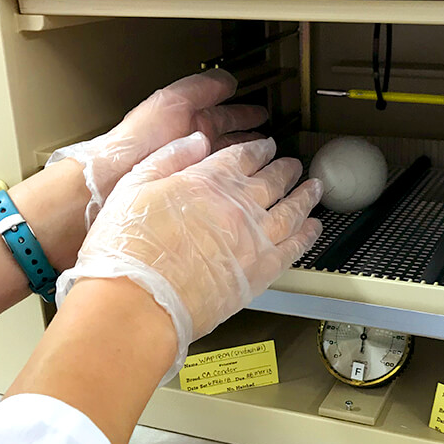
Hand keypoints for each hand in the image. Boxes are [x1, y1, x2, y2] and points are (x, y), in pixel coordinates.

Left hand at [48, 70, 266, 225]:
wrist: (110, 185)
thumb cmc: (133, 145)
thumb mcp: (170, 105)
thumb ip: (199, 89)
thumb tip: (228, 79)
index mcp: (187, 121)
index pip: (226, 114)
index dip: (246, 113)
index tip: (265, 114)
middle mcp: (191, 145)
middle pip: (230, 139)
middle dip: (251, 137)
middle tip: (273, 140)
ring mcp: (191, 170)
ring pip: (227, 162)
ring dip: (247, 161)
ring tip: (268, 164)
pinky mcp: (189, 192)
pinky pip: (219, 184)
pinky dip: (234, 182)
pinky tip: (246, 187)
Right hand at [56, 133, 322, 382]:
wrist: (139, 303)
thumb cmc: (128, 251)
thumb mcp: (132, 187)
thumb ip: (168, 158)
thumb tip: (196, 140)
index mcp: (207, 181)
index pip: (243, 157)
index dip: (258, 149)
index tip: (266, 147)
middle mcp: (238, 205)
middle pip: (273, 180)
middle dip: (285, 169)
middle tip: (294, 165)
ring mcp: (255, 238)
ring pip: (292, 210)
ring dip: (305, 196)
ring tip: (314, 188)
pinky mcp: (262, 271)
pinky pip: (295, 247)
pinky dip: (309, 235)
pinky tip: (315, 227)